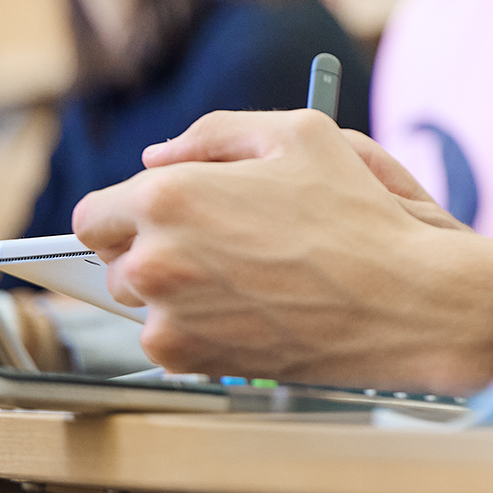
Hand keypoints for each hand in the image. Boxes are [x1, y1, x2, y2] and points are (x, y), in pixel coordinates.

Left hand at [73, 109, 492, 390]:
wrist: (398, 300)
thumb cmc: (356, 213)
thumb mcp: (300, 133)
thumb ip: (216, 132)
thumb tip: (157, 156)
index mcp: (170, 196)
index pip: (94, 212)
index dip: (124, 210)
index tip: (155, 214)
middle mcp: (156, 259)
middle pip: (112, 258)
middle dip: (151, 246)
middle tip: (214, 241)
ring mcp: (168, 317)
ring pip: (138, 301)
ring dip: (171, 288)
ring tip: (241, 274)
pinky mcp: (188, 360)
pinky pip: (165, 338)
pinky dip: (194, 325)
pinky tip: (248, 305)